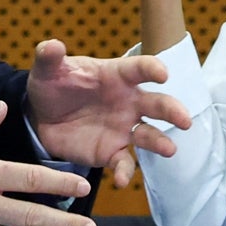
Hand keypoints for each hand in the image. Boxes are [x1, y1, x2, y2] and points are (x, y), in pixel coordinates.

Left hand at [26, 38, 191, 187]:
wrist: (41, 116)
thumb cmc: (52, 84)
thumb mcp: (47, 69)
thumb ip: (49, 57)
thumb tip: (52, 46)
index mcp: (115, 76)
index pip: (139, 69)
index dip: (152, 69)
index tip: (163, 74)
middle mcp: (127, 102)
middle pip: (156, 103)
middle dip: (172, 110)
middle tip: (185, 119)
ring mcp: (122, 128)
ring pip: (149, 135)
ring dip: (160, 142)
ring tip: (170, 149)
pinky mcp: (111, 151)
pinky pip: (124, 162)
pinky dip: (124, 171)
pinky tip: (120, 180)